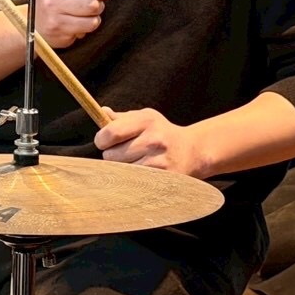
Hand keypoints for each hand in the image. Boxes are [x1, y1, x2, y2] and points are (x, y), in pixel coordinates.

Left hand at [95, 107, 210, 177]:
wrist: (192, 151)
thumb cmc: (161, 132)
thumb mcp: (145, 118)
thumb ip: (121, 118)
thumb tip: (102, 112)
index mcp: (146, 120)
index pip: (111, 133)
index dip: (101, 140)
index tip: (104, 142)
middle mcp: (154, 139)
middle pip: (111, 156)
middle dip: (111, 155)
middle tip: (124, 153)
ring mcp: (159, 160)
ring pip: (120, 171)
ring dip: (121, 169)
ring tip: (136, 161)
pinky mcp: (162, 178)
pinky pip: (132, 182)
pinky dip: (132, 179)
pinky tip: (142, 172)